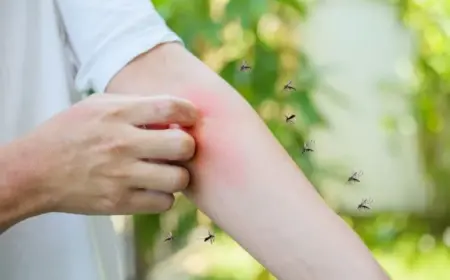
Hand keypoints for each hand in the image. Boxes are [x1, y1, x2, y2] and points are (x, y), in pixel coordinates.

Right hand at [24, 93, 196, 214]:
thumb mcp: (98, 106)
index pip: (171, 107)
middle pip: (183, 146)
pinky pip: (164, 203)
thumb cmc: (70, 132)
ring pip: (178, 179)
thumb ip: (136, 106)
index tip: (190, 118)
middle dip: (187, 146)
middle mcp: (122, 144)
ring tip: (166, 170)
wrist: (35, 171)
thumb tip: (174, 114)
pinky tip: (152, 188)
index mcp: (118, 114)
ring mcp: (121, 176)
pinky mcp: (119, 203)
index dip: (190, 112)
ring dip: (178, 174)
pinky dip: (163, 196)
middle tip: (178, 148)